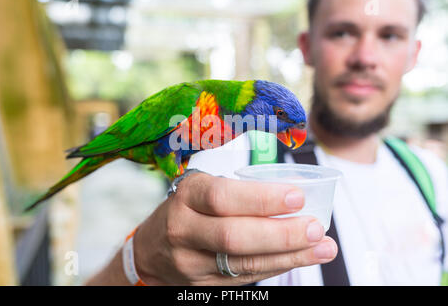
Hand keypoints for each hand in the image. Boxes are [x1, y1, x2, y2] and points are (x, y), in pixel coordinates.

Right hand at [133, 172, 336, 284]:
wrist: (151, 250)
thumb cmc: (187, 209)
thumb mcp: (203, 188)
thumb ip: (240, 190)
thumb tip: (296, 192)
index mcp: (187, 197)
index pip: (222, 197)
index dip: (261, 199)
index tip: (297, 196)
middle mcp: (184, 230)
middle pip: (234, 236)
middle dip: (281, 233)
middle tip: (315, 227)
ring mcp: (191, 263)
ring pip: (244, 263)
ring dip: (289, 256)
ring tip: (323, 247)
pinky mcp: (202, 286)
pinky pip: (245, 278)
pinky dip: (277, 267)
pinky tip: (301, 258)